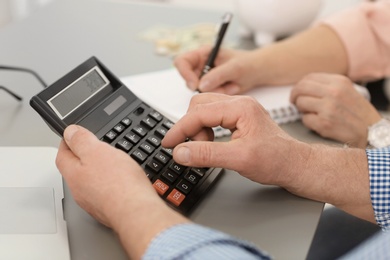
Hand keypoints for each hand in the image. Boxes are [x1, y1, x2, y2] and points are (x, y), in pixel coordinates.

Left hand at [56, 125, 187, 257]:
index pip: (62, 155)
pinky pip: (107, 192)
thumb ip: (81, 140)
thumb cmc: (118, 184)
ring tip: (112, 163)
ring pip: (93, 182)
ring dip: (100, 172)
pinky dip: (112, 184)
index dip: (67, 142)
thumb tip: (69, 132)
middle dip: (84, 158)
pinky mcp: (111, 209)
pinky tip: (123, 180)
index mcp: (74, 175)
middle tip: (95, 148)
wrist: (137, 211)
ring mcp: (95, 202)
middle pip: (77, 170)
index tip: (73, 135)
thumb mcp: (97, 151)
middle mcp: (81, 191)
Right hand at [162, 93, 309, 184]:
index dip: (180, 129)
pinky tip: (211, 144)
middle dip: (189, 127)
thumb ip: (207, 155)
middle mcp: (238, 103)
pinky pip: (212, 117)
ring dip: (197, 129)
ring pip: (204, 110)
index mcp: (240, 107)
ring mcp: (238, 109)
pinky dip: (205, 130)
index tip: (168, 143)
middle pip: (199, 105)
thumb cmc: (276, 160)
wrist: (294, 164)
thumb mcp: (239, 159)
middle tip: (188, 148)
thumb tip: (181, 152)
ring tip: (204, 148)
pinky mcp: (237, 118)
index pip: (199, 113)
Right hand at [174, 46, 261, 94]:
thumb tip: (201, 85)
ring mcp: (205, 78)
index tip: (195, 85)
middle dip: (203, 87)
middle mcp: (201, 66)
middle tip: (219, 88)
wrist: (258, 72)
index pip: (182, 61)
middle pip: (188, 79)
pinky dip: (220, 95)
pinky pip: (208, 97)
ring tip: (232, 85)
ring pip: (199, 91)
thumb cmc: (248, 63)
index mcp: (203, 54)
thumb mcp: (235, 67)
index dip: (185, 74)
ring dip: (216, 91)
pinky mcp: (211, 89)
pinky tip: (232, 88)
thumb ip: (218, 75)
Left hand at [290, 73, 381, 147]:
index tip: (298, 92)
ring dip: (302, 109)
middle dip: (294, 96)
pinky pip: (304, 119)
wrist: (371, 132)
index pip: (308, 78)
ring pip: (300, 103)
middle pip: (300, 88)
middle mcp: (333, 92)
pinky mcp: (324, 123)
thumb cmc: (356, 113)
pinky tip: (318, 123)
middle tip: (294, 102)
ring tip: (312, 113)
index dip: (299, 85)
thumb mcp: (346, 91)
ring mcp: (328, 108)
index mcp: (338, 82)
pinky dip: (308, 122)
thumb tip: (303, 86)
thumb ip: (327, 86)